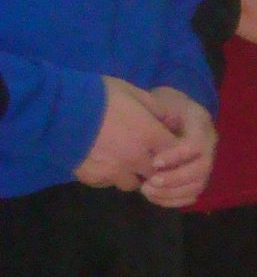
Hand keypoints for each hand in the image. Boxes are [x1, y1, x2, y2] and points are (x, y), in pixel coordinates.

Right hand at [74, 77, 177, 191]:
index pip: (174, 153)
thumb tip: (171, 120)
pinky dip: (110, 177)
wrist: (61, 111)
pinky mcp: (93, 178)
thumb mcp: (135, 93)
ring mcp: (113, 171)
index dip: (174, 151)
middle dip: (155, 167)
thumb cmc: (102, 96)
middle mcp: (135, 158)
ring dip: (133, 175)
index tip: (168, 146)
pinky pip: (108, 183)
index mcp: (149, 136)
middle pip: (156, 173)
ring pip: (132, 183)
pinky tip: (105, 164)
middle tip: (149, 157)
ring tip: (126, 162)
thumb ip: (157, 109)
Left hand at [140, 88, 216, 207]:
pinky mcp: (196, 176)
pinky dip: (173, 200)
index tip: (154, 162)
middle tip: (149, 182)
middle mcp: (209, 144)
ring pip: (198, 185)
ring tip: (147, 190)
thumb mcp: (160, 100)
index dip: (178, 157)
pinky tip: (153, 196)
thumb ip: (157, 112)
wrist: (171, 110)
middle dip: (175, 179)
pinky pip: (191, 195)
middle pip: (202, 168)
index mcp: (201, 124)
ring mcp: (204, 161)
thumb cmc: (162, 106)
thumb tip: (151, 130)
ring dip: (172, 192)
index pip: (197, 145)